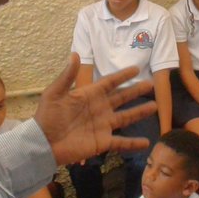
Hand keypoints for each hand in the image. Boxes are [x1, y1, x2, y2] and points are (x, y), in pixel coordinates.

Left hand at [35, 55, 155, 165]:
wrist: (43, 143)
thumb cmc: (48, 116)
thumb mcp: (55, 93)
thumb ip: (67, 76)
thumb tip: (74, 54)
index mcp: (90, 95)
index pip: (109, 83)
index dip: (122, 76)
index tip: (135, 68)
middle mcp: (100, 109)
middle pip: (122, 98)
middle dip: (136, 91)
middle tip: (151, 83)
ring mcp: (103, 126)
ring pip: (126, 117)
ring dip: (140, 112)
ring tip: (155, 106)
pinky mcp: (102, 142)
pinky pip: (121, 142)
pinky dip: (133, 143)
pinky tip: (146, 143)